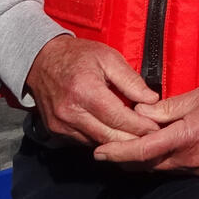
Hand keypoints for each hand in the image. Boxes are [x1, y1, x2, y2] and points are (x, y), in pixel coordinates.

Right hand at [25, 36, 160, 146]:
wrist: (42, 60)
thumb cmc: (78, 55)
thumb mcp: (109, 57)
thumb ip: (130, 80)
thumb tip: (151, 99)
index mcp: (86, 91)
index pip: (118, 118)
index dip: (140, 126)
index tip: (157, 128)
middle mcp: (71, 113)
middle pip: (108, 137)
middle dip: (132, 140)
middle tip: (152, 138)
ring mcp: (61, 125)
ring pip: (97, 143)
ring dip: (118, 143)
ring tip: (137, 137)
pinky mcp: (56, 131)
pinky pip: (84, 141)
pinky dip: (101, 139)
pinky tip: (115, 134)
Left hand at [91, 81, 198, 174]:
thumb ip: (167, 107)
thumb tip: (139, 113)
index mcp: (187, 136)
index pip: (144, 150)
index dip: (118, 152)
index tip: (99, 152)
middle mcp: (189, 158)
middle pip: (146, 164)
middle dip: (124, 158)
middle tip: (106, 148)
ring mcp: (196, 167)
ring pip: (158, 168)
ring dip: (140, 160)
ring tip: (126, 147)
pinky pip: (173, 168)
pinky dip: (158, 160)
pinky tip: (154, 149)